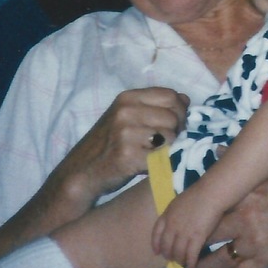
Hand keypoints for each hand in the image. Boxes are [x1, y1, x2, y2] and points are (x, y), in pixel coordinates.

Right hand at [60, 87, 188, 202]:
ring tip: (152, 152)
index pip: (171, 95)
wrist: (81, 172)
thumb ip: (155, 105)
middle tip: (163, 142)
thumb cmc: (109, 144)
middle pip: (174, 116)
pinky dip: (158, 162)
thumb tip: (186, 99)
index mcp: (127, 97)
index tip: (174, 123)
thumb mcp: (127, 116)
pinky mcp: (127, 155)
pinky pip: (161, 156)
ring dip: (167, 148)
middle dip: (176, 131)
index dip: (180, 110)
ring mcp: (125, 132)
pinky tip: (145, 163)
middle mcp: (125, 111)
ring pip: (171, 136)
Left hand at [152, 188, 222, 267]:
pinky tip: (193, 267)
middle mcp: (172, 226)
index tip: (157, 252)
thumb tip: (176, 222)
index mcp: (167, 215)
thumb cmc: (199, 193)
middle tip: (174, 260)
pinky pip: (191, 255)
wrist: (211, 193)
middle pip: (166, 247)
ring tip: (184, 264)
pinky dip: (191, 263)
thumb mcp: (180, 201)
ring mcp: (183, 233)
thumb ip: (175, 213)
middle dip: (169, 255)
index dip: (156, 245)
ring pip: (178, 253)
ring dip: (180, 261)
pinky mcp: (196, 238)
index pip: (156, 234)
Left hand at [190, 160, 267, 267]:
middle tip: (181, 249)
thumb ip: (249, 162)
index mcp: (247, 193)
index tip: (183, 222)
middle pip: (207, 234)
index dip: (192, 218)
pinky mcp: (266, 261)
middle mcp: (245, 218)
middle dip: (193, 244)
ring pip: (217, 258)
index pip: (209, 207)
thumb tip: (220, 148)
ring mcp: (254, 241)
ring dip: (202, 265)